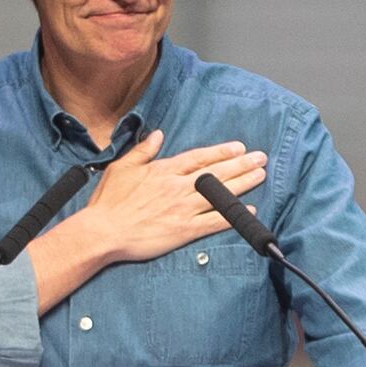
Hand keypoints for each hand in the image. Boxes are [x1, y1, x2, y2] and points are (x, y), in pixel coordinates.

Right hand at [31, 130, 267, 302]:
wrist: (104, 231)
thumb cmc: (109, 201)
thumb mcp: (122, 167)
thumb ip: (143, 151)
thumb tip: (158, 135)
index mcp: (164, 170)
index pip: (199, 158)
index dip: (221, 152)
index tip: (239, 147)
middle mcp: (178, 187)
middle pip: (216, 172)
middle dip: (241, 164)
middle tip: (261, 158)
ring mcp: (183, 208)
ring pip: (220, 193)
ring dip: (243, 184)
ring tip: (260, 175)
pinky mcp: (184, 230)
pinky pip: (214, 221)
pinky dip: (232, 215)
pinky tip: (247, 210)